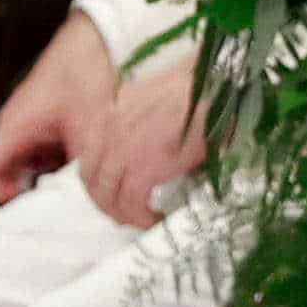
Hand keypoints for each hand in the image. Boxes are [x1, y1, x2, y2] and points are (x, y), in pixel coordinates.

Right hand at [0, 10, 119, 202]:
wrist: (105, 33)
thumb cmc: (90, 71)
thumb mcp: (91, 128)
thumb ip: (84, 167)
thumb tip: (92, 195)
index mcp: (15, 124)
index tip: (27, 198)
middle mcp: (16, 119)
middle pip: (7, 165)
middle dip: (32, 182)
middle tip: (65, 188)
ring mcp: (32, 113)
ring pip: (29, 155)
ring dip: (51, 167)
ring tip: (81, 168)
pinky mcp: (49, 107)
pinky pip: (45, 140)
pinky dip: (62, 150)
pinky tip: (89, 148)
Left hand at [74, 57, 208, 228]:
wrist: (215, 89)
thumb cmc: (198, 88)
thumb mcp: (155, 92)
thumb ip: (138, 111)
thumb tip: (144, 132)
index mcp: (113, 112)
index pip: (90, 153)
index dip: (99, 175)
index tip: (114, 186)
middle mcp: (110, 132)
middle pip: (91, 178)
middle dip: (105, 199)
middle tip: (124, 209)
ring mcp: (122, 152)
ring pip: (106, 195)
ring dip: (121, 212)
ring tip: (140, 217)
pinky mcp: (142, 170)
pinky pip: (131, 204)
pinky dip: (141, 217)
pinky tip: (154, 217)